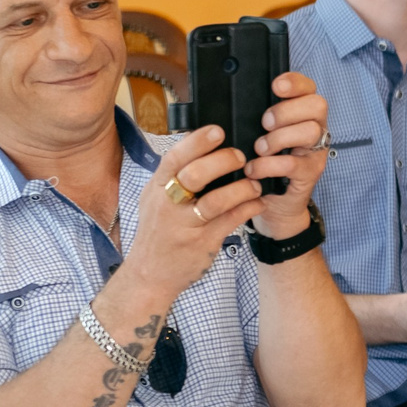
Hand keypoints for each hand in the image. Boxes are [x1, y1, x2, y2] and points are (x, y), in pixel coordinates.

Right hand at [125, 126, 270, 303]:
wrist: (149, 275)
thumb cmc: (158, 231)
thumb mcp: (155, 199)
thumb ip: (173, 175)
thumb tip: (199, 143)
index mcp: (156, 189)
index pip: (174, 158)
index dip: (197, 142)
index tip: (218, 131)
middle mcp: (167, 205)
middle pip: (194, 175)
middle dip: (222, 161)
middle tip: (242, 157)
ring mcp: (184, 226)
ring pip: (215, 201)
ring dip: (241, 188)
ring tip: (254, 184)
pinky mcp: (202, 243)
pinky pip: (230, 222)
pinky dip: (248, 209)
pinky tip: (257, 203)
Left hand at [244, 72, 328, 237]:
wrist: (273, 203)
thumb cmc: (263, 163)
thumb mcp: (257, 136)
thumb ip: (254, 118)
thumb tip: (232, 100)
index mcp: (302, 114)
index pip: (309, 88)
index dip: (296, 83)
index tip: (276, 86)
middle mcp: (315, 129)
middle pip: (316, 105)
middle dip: (286, 111)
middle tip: (265, 124)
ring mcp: (316, 152)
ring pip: (309, 131)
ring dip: (279, 138)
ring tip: (260, 149)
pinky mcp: (311, 174)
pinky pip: (294, 163)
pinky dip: (270, 165)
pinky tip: (255, 170)